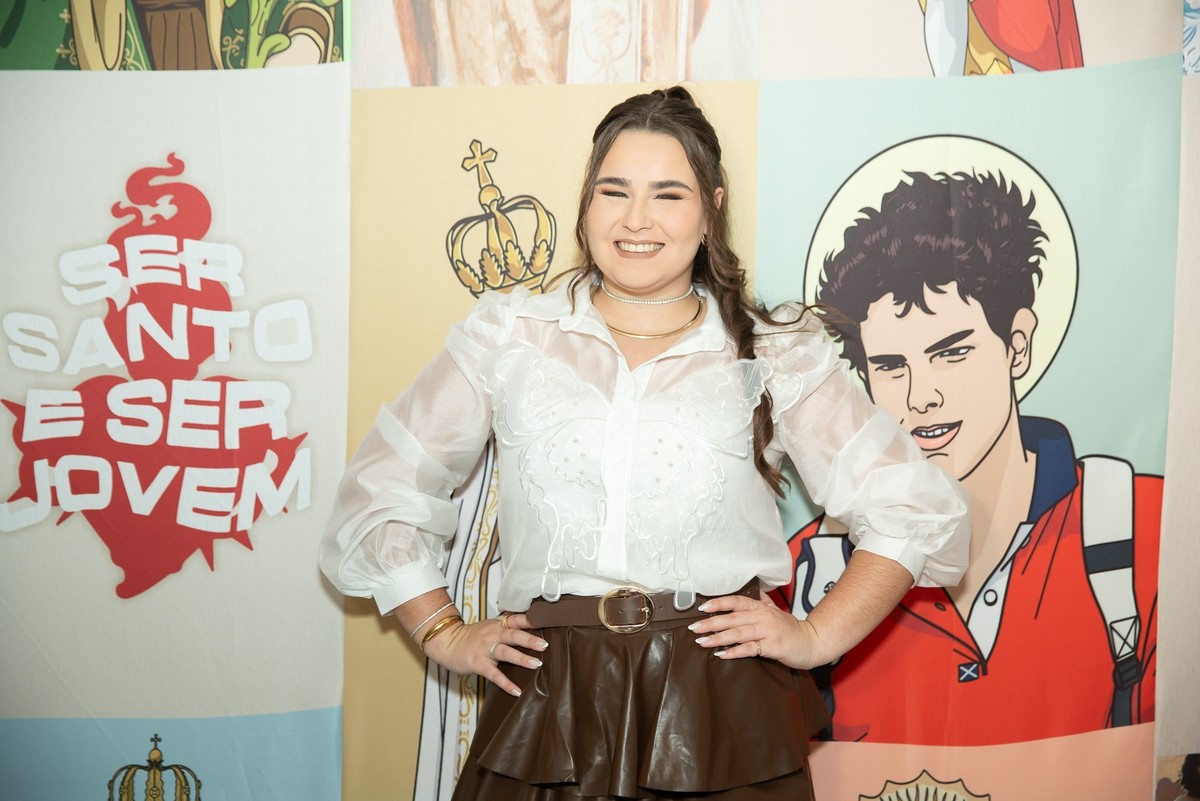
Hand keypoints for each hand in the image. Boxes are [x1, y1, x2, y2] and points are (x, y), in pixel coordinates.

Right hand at [422, 612, 547, 696]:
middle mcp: (493, 635)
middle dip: (530, 640)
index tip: (545, 621)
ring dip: (521, 658)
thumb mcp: (490, 627)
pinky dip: (506, 683)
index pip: (516, 619)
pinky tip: (516, 691)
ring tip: (536, 664)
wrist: (447, 643)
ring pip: (506, 652)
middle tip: (545, 644)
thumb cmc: (472, 637)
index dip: (530, 620)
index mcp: (498, 625)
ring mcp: (485, 649)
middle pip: (513, 635)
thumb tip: (531, 631)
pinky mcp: (479, 664)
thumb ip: (507, 628)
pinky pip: (494, 674)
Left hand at [689, 590, 821, 668]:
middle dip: (711, 622)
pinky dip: (734, 652)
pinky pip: (749, 649)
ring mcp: (768, 631)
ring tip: (702, 641)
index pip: (736, 601)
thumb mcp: (775, 611)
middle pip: (732, 618)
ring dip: (718, 637)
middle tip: (694, 627)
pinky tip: (721, 654)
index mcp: (761, 608)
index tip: (702, 607)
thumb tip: (751, 590)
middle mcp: (763, 617)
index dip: (719, 603)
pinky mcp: (772, 646)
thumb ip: (761, 601)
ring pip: (738, 633)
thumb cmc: (791, 629)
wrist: (812, 642)